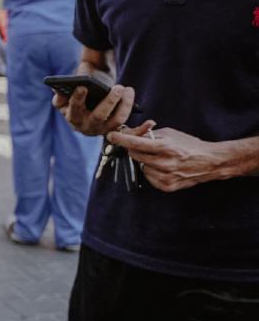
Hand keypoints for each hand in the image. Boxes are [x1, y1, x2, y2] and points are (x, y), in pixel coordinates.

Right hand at [55, 78, 135, 136]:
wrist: (89, 102)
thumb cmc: (78, 92)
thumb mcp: (67, 92)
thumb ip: (63, 91)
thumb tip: (59, 91)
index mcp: (73, 117)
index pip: (74, 109)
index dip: (77, 99)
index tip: (82, 86)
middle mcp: (88, 127)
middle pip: (100, 116)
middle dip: (110, 101)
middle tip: (118, 87)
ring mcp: (104, 129)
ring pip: (118, 120)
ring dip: (126, 105)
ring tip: (128, 89)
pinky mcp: (117, 130)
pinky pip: (130, 132)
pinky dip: (141, 129)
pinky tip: (151, 122)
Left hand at [108, 122, 230, 191]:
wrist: (209, 162)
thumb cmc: (189, 145)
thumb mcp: (170, 133)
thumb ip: (150, 135)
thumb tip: (130, 135)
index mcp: (165, 147)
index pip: (135, 143)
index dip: (120, 139)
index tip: (111, 136)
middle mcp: (164, 163)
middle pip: (134, 155)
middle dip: (135, 149)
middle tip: (145, 146)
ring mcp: (165, 176)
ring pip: (141, 166)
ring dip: (145, 161)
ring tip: (160, 158)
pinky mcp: (166, 186)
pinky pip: (148, 176)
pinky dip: (152, 171)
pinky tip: (163, 167)